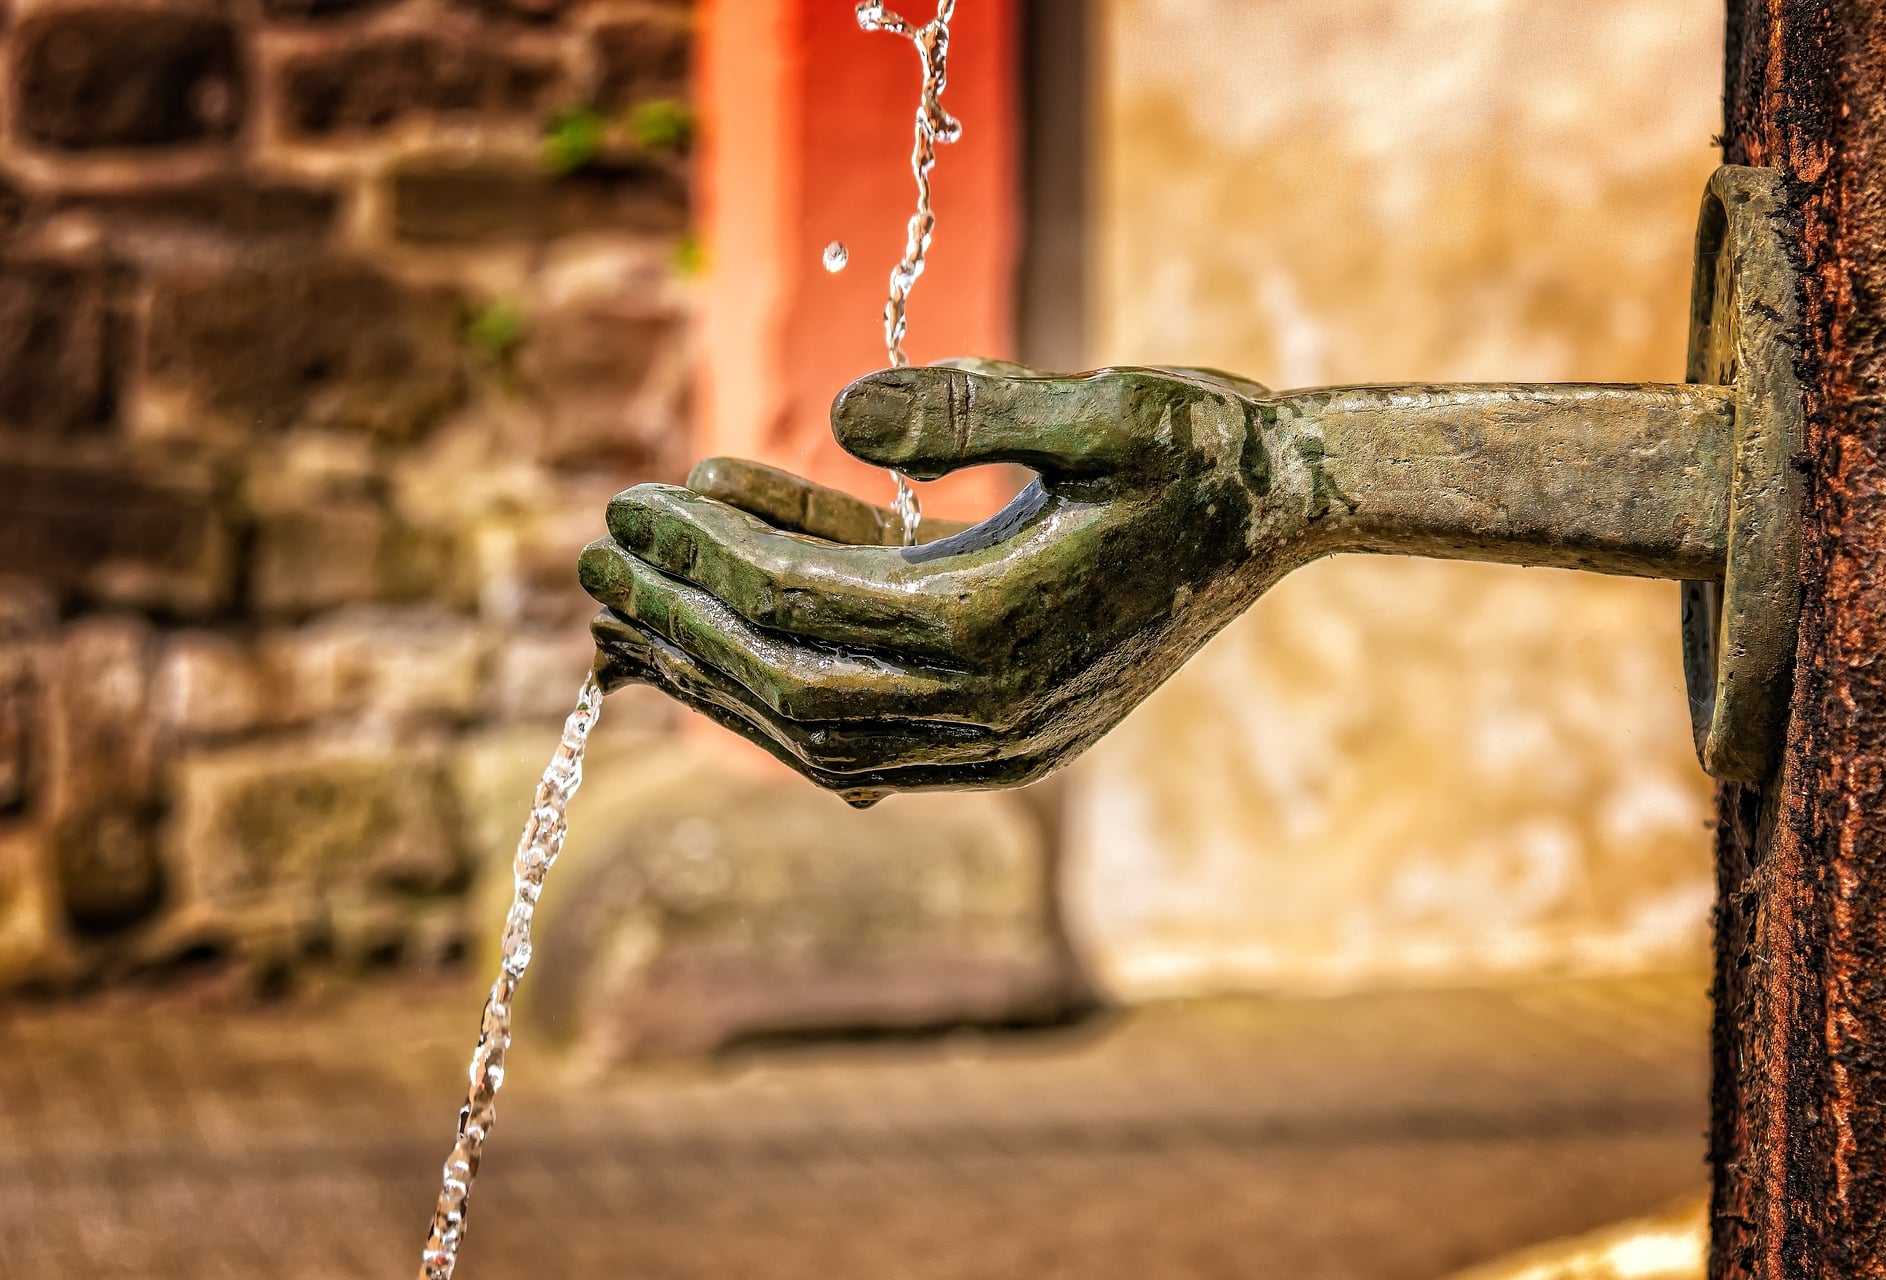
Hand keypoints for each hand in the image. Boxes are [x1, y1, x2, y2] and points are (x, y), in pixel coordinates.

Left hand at [579, 360, 1315, 803]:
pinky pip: (867, 719)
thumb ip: (977, 407)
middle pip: (787, 683)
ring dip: (717, 666)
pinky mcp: (1002, 727)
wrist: (1283, 514)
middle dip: (681, 622)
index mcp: (1000, 633)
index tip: (626, 502)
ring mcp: (996, 735)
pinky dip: (791, 671)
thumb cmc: (1203, 449)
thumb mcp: (1110, 403)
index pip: (801, 608)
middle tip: (591, 564)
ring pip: (815, 723)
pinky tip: (742, 605)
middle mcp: (988, 710)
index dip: (703, 555)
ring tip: (630, 612)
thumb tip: (839, 410)